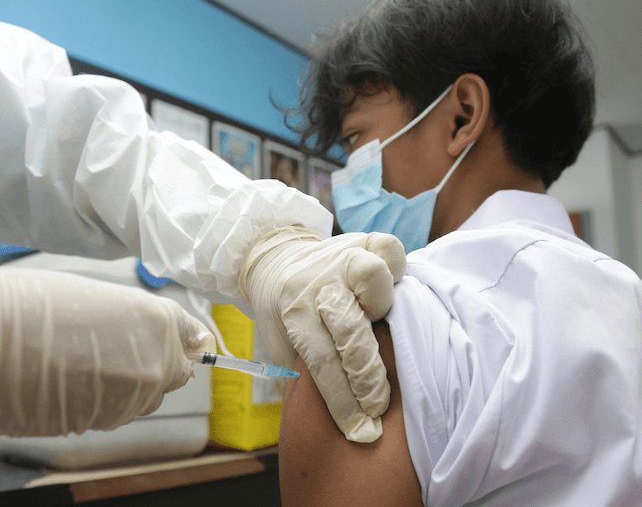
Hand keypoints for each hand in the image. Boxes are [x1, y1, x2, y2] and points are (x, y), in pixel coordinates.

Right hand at [0, 247, 215, 436]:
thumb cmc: (24, 306)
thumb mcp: (93, 297)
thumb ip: (135, 321)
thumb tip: (149, 334)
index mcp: (156, 322)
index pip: (194, 338)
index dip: (186, 339)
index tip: (185, 342)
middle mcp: (152, 365)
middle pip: (175, 372)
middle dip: (157, 362)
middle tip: (120, 347)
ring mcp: (127, 402)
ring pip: (145, 397)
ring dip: (127, 382)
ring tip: (83, 360)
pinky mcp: (97, 426)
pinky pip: (115, 412)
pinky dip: (102, 399)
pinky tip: (69, 379)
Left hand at [240, 227, 404, 441]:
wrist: (274, 261)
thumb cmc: (286, 314)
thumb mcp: (283, 345)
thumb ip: (308, 372)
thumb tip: (345, 418)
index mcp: (292, 311)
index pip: (320, 360)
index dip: (343, 401)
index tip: (360, 430)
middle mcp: (316, 284)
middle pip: (350, 329)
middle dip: (367, 377)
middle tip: (378, 406)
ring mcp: (339, 259)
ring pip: (372, 277)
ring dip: (382, 307)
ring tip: (386, 329)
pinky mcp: (359, 241)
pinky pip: (387, 248)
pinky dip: (396, 267)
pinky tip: (395, 287)